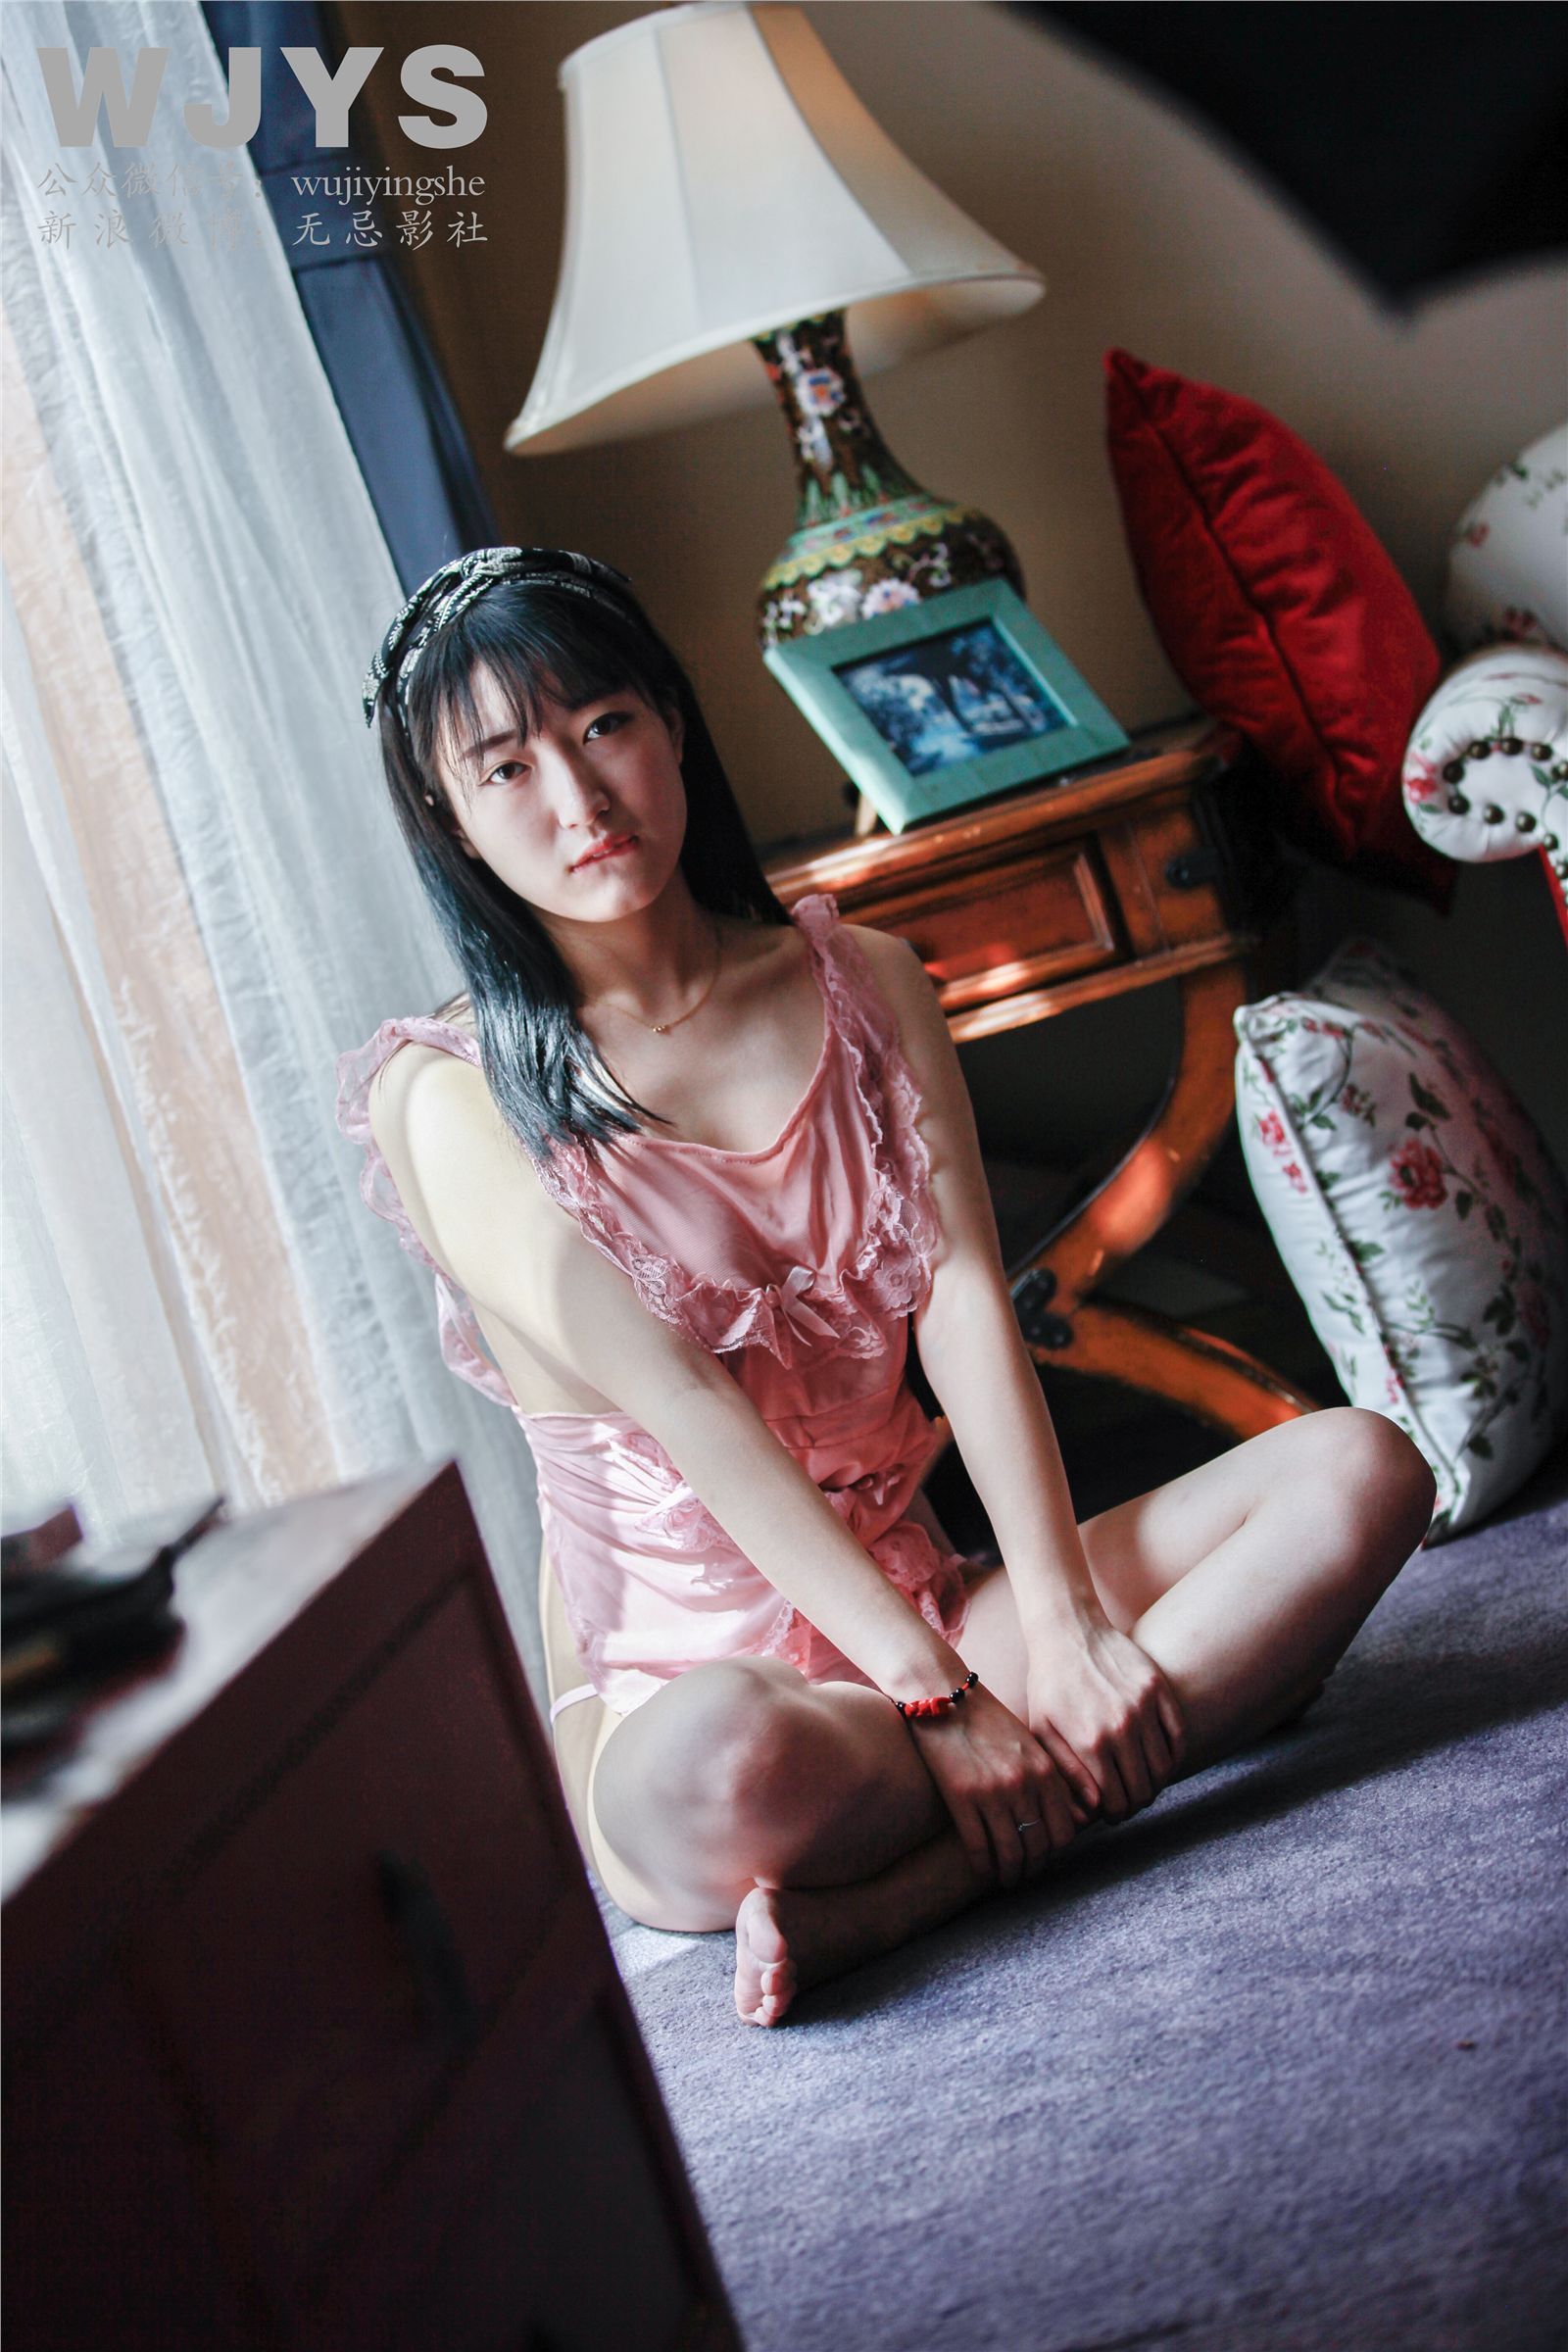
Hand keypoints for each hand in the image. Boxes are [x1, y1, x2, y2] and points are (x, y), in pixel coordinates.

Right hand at [902, 1679, 1086, 1890]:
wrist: (944, 1697)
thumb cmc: (987, 1718)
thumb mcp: (1029, 1742)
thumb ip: (1049, 1777)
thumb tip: (1069, 1816)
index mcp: (1044, 1770)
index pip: (1064, 1830)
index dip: (1056, 1851)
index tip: (1046, 1855)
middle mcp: (1023, 1785)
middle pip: (1039, 1846)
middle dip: (1034, 1867)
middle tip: (1026, 1873)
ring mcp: (992, 1794)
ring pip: (1011, 1854)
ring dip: (1010, 1873)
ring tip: (1006, 1878)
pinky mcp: (961, 1799)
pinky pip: (978, 1848)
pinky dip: (984, 1866)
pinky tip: (983, 1868)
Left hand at [1024, 1617, 1186, 1824]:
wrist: (1068, 1631)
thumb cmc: (1049, 1684)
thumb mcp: (1043, 1730)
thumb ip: (1068, 1772)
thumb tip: (1094, 1809)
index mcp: (1090, 1742)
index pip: (1116, 1800)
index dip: (1115, 1814)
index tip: (1112, 1813)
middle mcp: (1121, 1727)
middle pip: (1143, 1789)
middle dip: (1135, 1804)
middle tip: (1128, 1802)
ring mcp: (1143, 1707)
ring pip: (1164, 1767)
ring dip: (1155, 1782)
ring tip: (1142, 1782)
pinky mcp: (1158, 1689)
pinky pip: (1178, 1736)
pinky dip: (1173, 1756)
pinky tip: (1160, 1760)